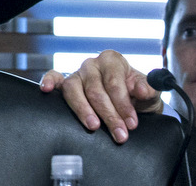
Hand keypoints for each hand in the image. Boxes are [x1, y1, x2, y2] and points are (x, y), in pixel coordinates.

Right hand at [39, 50, 162, 143]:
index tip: (131, 123)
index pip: (114, 82)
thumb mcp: (149, 92)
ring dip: (83, 109)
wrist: (130, 104)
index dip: (123, 104)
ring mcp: (77, 74)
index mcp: (112, 60)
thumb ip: (148, 89)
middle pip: (95, 89)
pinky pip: (53, 77)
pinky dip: (48, 81)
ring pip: (73, 89)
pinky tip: (46, 90)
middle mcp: (92, 64)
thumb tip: (140, 90)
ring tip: (93, 126)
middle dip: (109, 114)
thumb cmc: (137, 96)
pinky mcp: (64, 83)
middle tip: (119, 134)